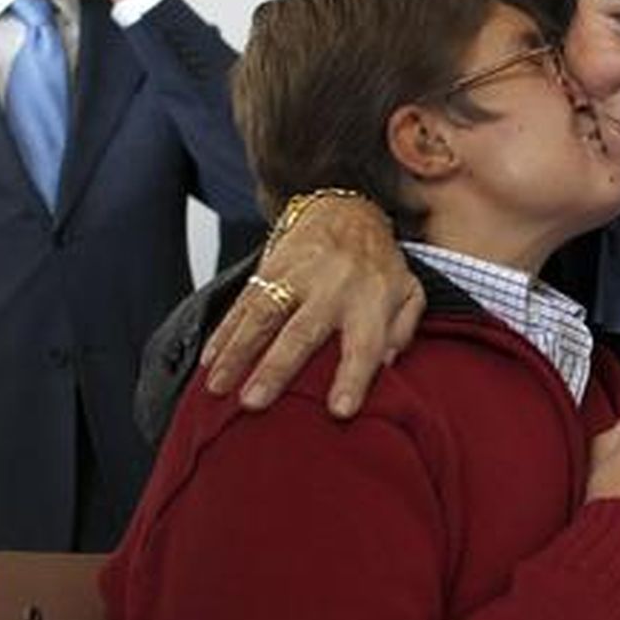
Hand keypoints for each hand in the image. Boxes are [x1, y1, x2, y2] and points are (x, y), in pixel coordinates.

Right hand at [202, 194, 422, 415]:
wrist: (345, 208)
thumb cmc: (378, 265)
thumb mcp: (408, 292)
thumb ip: (403, 329)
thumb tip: (387, 363)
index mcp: (372, 300)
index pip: (365, 344)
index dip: (354, 378)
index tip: (339, 411)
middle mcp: (333, 288)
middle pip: (302, 332)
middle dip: (276, 369)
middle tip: (254, 402)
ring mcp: (298, 277)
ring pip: (263, 316)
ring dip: (237, 352)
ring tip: (217, 386)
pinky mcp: (270, 269)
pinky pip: (243, 302)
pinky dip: (224, 332)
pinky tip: (210, 360)